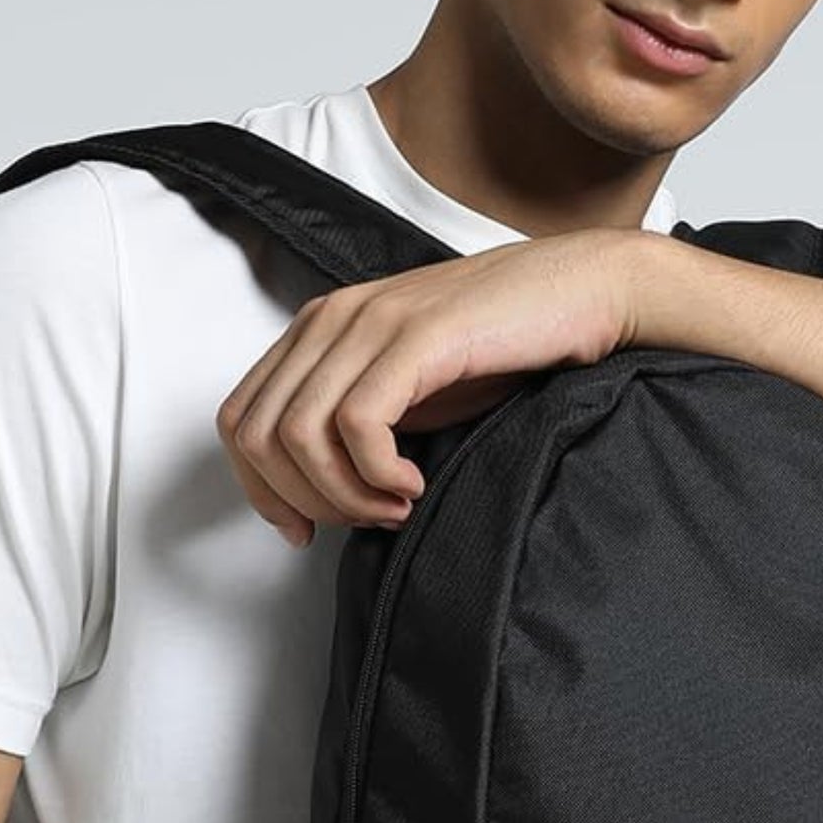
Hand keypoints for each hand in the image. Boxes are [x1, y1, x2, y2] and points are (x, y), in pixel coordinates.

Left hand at [215, 230, 642, 545]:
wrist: (582, 292)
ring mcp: (370, 323)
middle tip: (366, 519)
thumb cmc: (502, 347)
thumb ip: (353, 424)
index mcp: (319, 329)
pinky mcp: (415, 337)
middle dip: (306, 499)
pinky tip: (415, 484)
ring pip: (299, 435)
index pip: (241, 420)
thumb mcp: (407, 389)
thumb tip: (317, 498)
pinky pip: (357, 425)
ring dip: (344, 494)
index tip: (304, 529)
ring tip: (396, 505)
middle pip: (260, 436)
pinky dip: (377, 475)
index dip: (261, 489)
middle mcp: (331, 319)